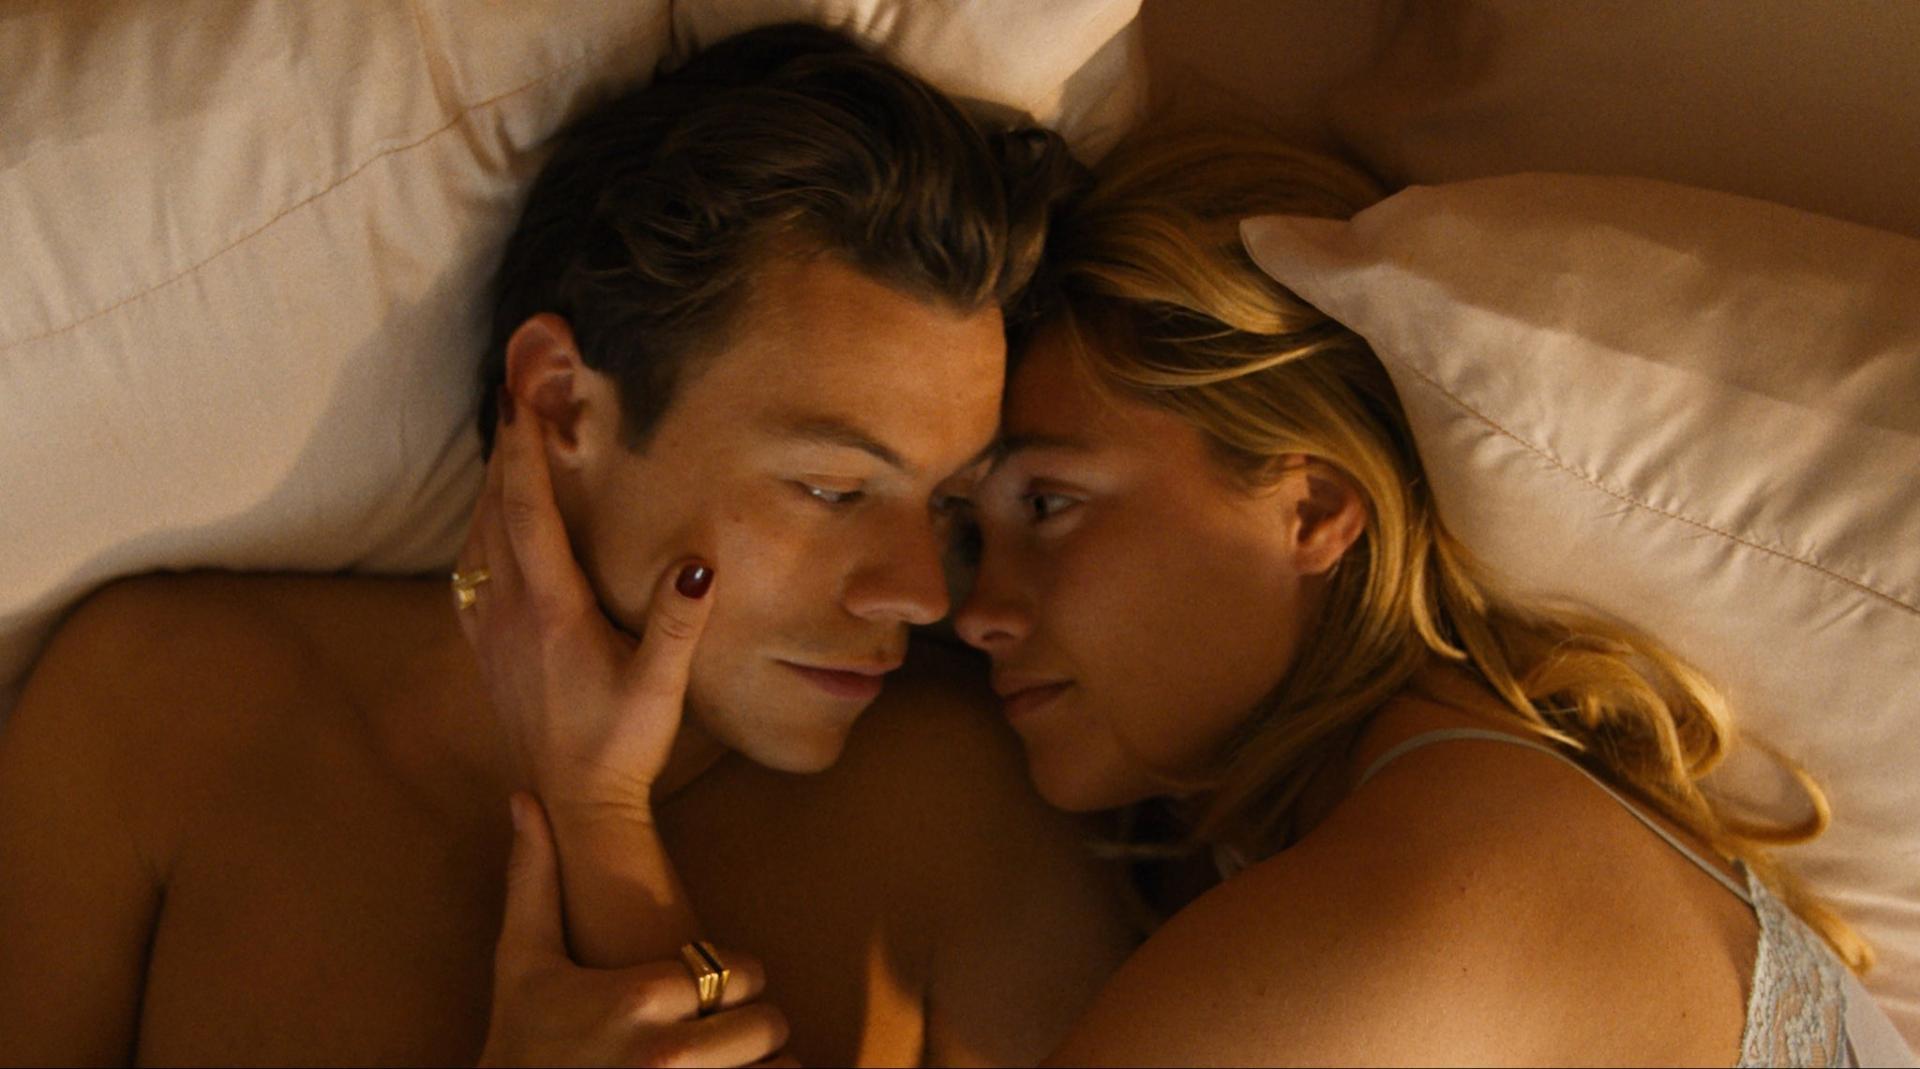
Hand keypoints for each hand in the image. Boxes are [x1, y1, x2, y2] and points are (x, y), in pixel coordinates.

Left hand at [455, 395, 715, 811]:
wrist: (574, 800)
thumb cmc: (623, 742)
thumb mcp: (661, 686)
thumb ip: (679, 622)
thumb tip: (698, 561)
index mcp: (551, 610)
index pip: (528, 512)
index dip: (521, 451)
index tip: (520, 397)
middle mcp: (511, 613)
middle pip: (494, 511)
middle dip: (504, 450)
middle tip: (514, 394)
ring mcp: (491, 632)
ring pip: (476, 539)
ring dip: (489, 487)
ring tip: (506, 444)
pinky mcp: (487, 651)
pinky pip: (469, 574)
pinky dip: (476, 533)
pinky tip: (484, 527)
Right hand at [478, 794, 793, 1067]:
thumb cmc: (519, 1042)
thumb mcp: (521, 962)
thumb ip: (533, 880)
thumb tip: (524, 798)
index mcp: (639, 996)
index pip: (740, 971)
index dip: (732, 977)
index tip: (710, 987)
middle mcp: (667, 1053)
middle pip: (767, 1024)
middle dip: (751, 1024)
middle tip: (725, 1028)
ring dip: (762, 1066)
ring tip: (728, 1061)